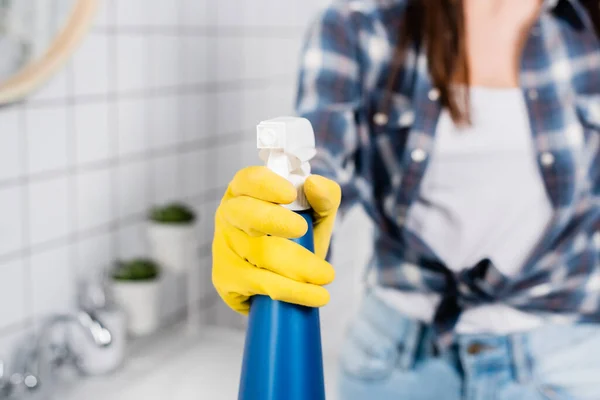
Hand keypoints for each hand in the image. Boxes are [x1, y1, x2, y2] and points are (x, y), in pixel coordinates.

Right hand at [212, 166, 340, 313]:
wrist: (285, 277)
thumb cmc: (297, 237)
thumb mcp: (316, 214)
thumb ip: (324, 196)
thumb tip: (314, 183)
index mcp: (246, 190)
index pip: (249, 179)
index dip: (267, 185)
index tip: (290, 194)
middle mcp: (229, 215)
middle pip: (246, 213)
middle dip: (275, 220)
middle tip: (303, 230)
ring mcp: (223, 247)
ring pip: (259, 254)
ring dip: (298, 267)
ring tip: (326, 275)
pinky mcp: (225, 277)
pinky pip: (260, 283)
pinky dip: (293, 291)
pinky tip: (315, 296)